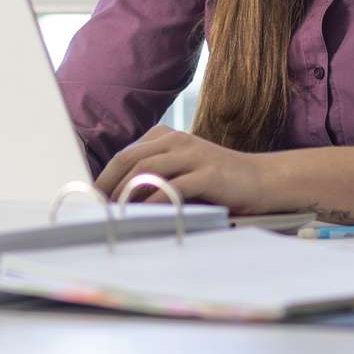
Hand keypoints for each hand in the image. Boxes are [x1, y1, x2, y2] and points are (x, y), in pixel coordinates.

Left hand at [95, 126, 278, 213]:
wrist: (262, 180)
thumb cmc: (218, 182)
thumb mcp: (182, 173)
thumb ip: (154, 179)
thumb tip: (116, 203)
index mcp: (167, 137)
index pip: (125, 155)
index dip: (103, 178)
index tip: (91, 201)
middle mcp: (177, 140)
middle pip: (129, 159)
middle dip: (107, 186)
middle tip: (94, 211)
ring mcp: (193, 154)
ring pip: (147, 171)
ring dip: (125, 195)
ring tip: (114, 216)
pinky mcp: (208, 173)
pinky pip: (173, 186)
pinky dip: (154, 201)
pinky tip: (145, 216)